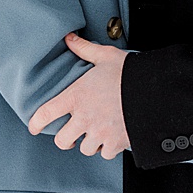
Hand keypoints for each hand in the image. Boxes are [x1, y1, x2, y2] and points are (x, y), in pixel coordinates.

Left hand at [28, 32, 129, 158]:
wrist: (157, 89)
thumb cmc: (130, 73)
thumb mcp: (106, 56)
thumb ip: (85, 49)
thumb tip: (69, 38)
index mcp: (77, 96)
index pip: (45, 114)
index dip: (35, 123)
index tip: (35, 128)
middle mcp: (84, 117)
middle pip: (62, 140)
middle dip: (66, 139)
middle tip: (72, 136)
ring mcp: (100, 132)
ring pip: (85, 149)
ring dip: (90, 143)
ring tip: (97, 134)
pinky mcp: (116, 143)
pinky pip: (105, 154)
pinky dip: (108, 148)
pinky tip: (113, 137)